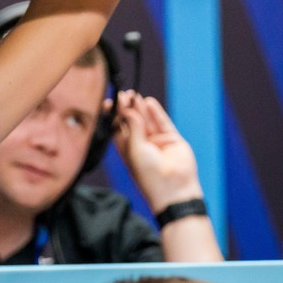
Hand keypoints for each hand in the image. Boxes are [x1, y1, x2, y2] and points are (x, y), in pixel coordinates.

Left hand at [112, 91, 203, 212]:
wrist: (173, 188)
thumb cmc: (148, 174)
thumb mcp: (135, 149)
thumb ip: (132, 128)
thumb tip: (127, 109)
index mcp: (127, 151)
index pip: (118, 129)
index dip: (113, 116)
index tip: (108, 103)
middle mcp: (141, 145)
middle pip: (132, 122)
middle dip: (127, 108)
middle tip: (123, 95)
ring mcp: (157, 142)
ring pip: (147, 121)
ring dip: (140, 108)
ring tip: (134, 95)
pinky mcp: (172, 140)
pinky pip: (163, 123)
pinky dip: (156, 113)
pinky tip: (149, 102)